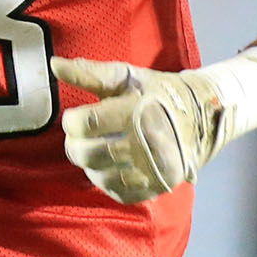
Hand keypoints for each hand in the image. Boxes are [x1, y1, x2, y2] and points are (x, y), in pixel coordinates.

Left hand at [50, 56, 225, 203]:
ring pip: (99, 176)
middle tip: (80, 136)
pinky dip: (105, 180)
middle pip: (88, 153)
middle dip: (74, 144)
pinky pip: (117, 192)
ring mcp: (152, 169)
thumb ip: (89, 73)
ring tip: (94, 149)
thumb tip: (54, 65)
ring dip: (88, 164)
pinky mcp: (156, 186)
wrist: (201, 116)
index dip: (71, 121)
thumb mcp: (126, 76)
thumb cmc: (157, 92)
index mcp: (136, 111)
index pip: (85, 124)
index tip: (75, 117)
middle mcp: (146, 143)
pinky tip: (109, 165)